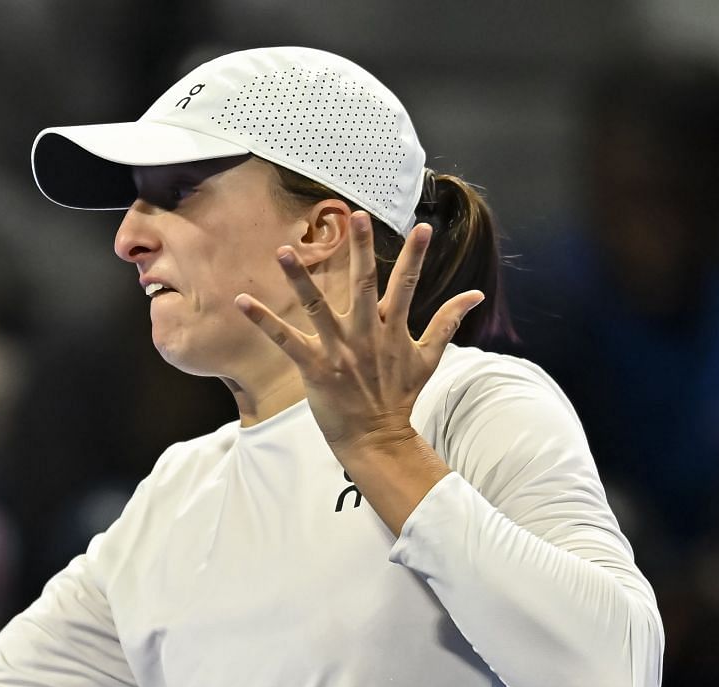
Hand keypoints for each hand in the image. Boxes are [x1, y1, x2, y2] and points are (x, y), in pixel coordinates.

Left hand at [234, 213, 482, 451]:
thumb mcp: (429, 357)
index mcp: (392, 328)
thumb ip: (447, 322)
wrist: (377, 437)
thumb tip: (476, 295)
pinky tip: (242, 301)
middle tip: (357, 216)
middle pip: (364, 284)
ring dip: (298, 278)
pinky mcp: (314, 367)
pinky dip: (264, 321)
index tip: (423, 226)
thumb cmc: (400, 395)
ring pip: (316, 306)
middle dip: (361, 250)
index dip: (416, 255)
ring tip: (282, 251)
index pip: (408, 284)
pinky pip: (285, 340)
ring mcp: (339, 350)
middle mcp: (366, 334)